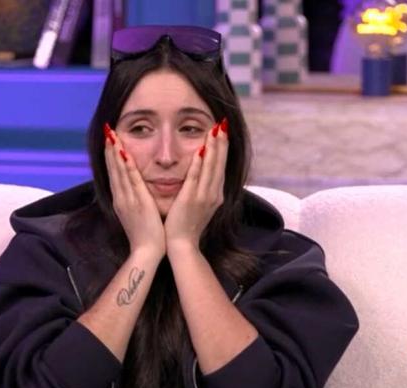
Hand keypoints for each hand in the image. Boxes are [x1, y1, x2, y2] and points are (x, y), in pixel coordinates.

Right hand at [104, 124, 165, 257]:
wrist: (146, 252)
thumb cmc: (145, 235)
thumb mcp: (136, 215)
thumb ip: (134, 201)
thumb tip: (133, 192)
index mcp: (121, 200)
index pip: (114, 173)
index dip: (111, 156)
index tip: (110, 141)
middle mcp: (121, 197)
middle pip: (113, 168)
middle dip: (109, 149)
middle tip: (107, 130)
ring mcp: (127, 198)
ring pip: (119, 171)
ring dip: (115, 152)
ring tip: (111, 135)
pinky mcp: (137, 201)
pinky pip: (131, 179)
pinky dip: (126, 165)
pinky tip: (123, 152)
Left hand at [164, 119, 228, 250]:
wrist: (183, 245)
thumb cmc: (188, 225)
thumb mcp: (201, 205)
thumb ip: (203, 189)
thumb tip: (205, 176)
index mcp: (215, 193)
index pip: (220, 165)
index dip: (222, 147)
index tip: (223, 131)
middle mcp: (213, 193)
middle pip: (219, 163)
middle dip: (222, 142)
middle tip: (223, 123)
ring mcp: (203, 196)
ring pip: (210, 167)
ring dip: (213, 147)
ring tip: (215, 130)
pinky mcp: (191, 200)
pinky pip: (196, 178)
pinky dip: (199, 164)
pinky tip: (200, 150)